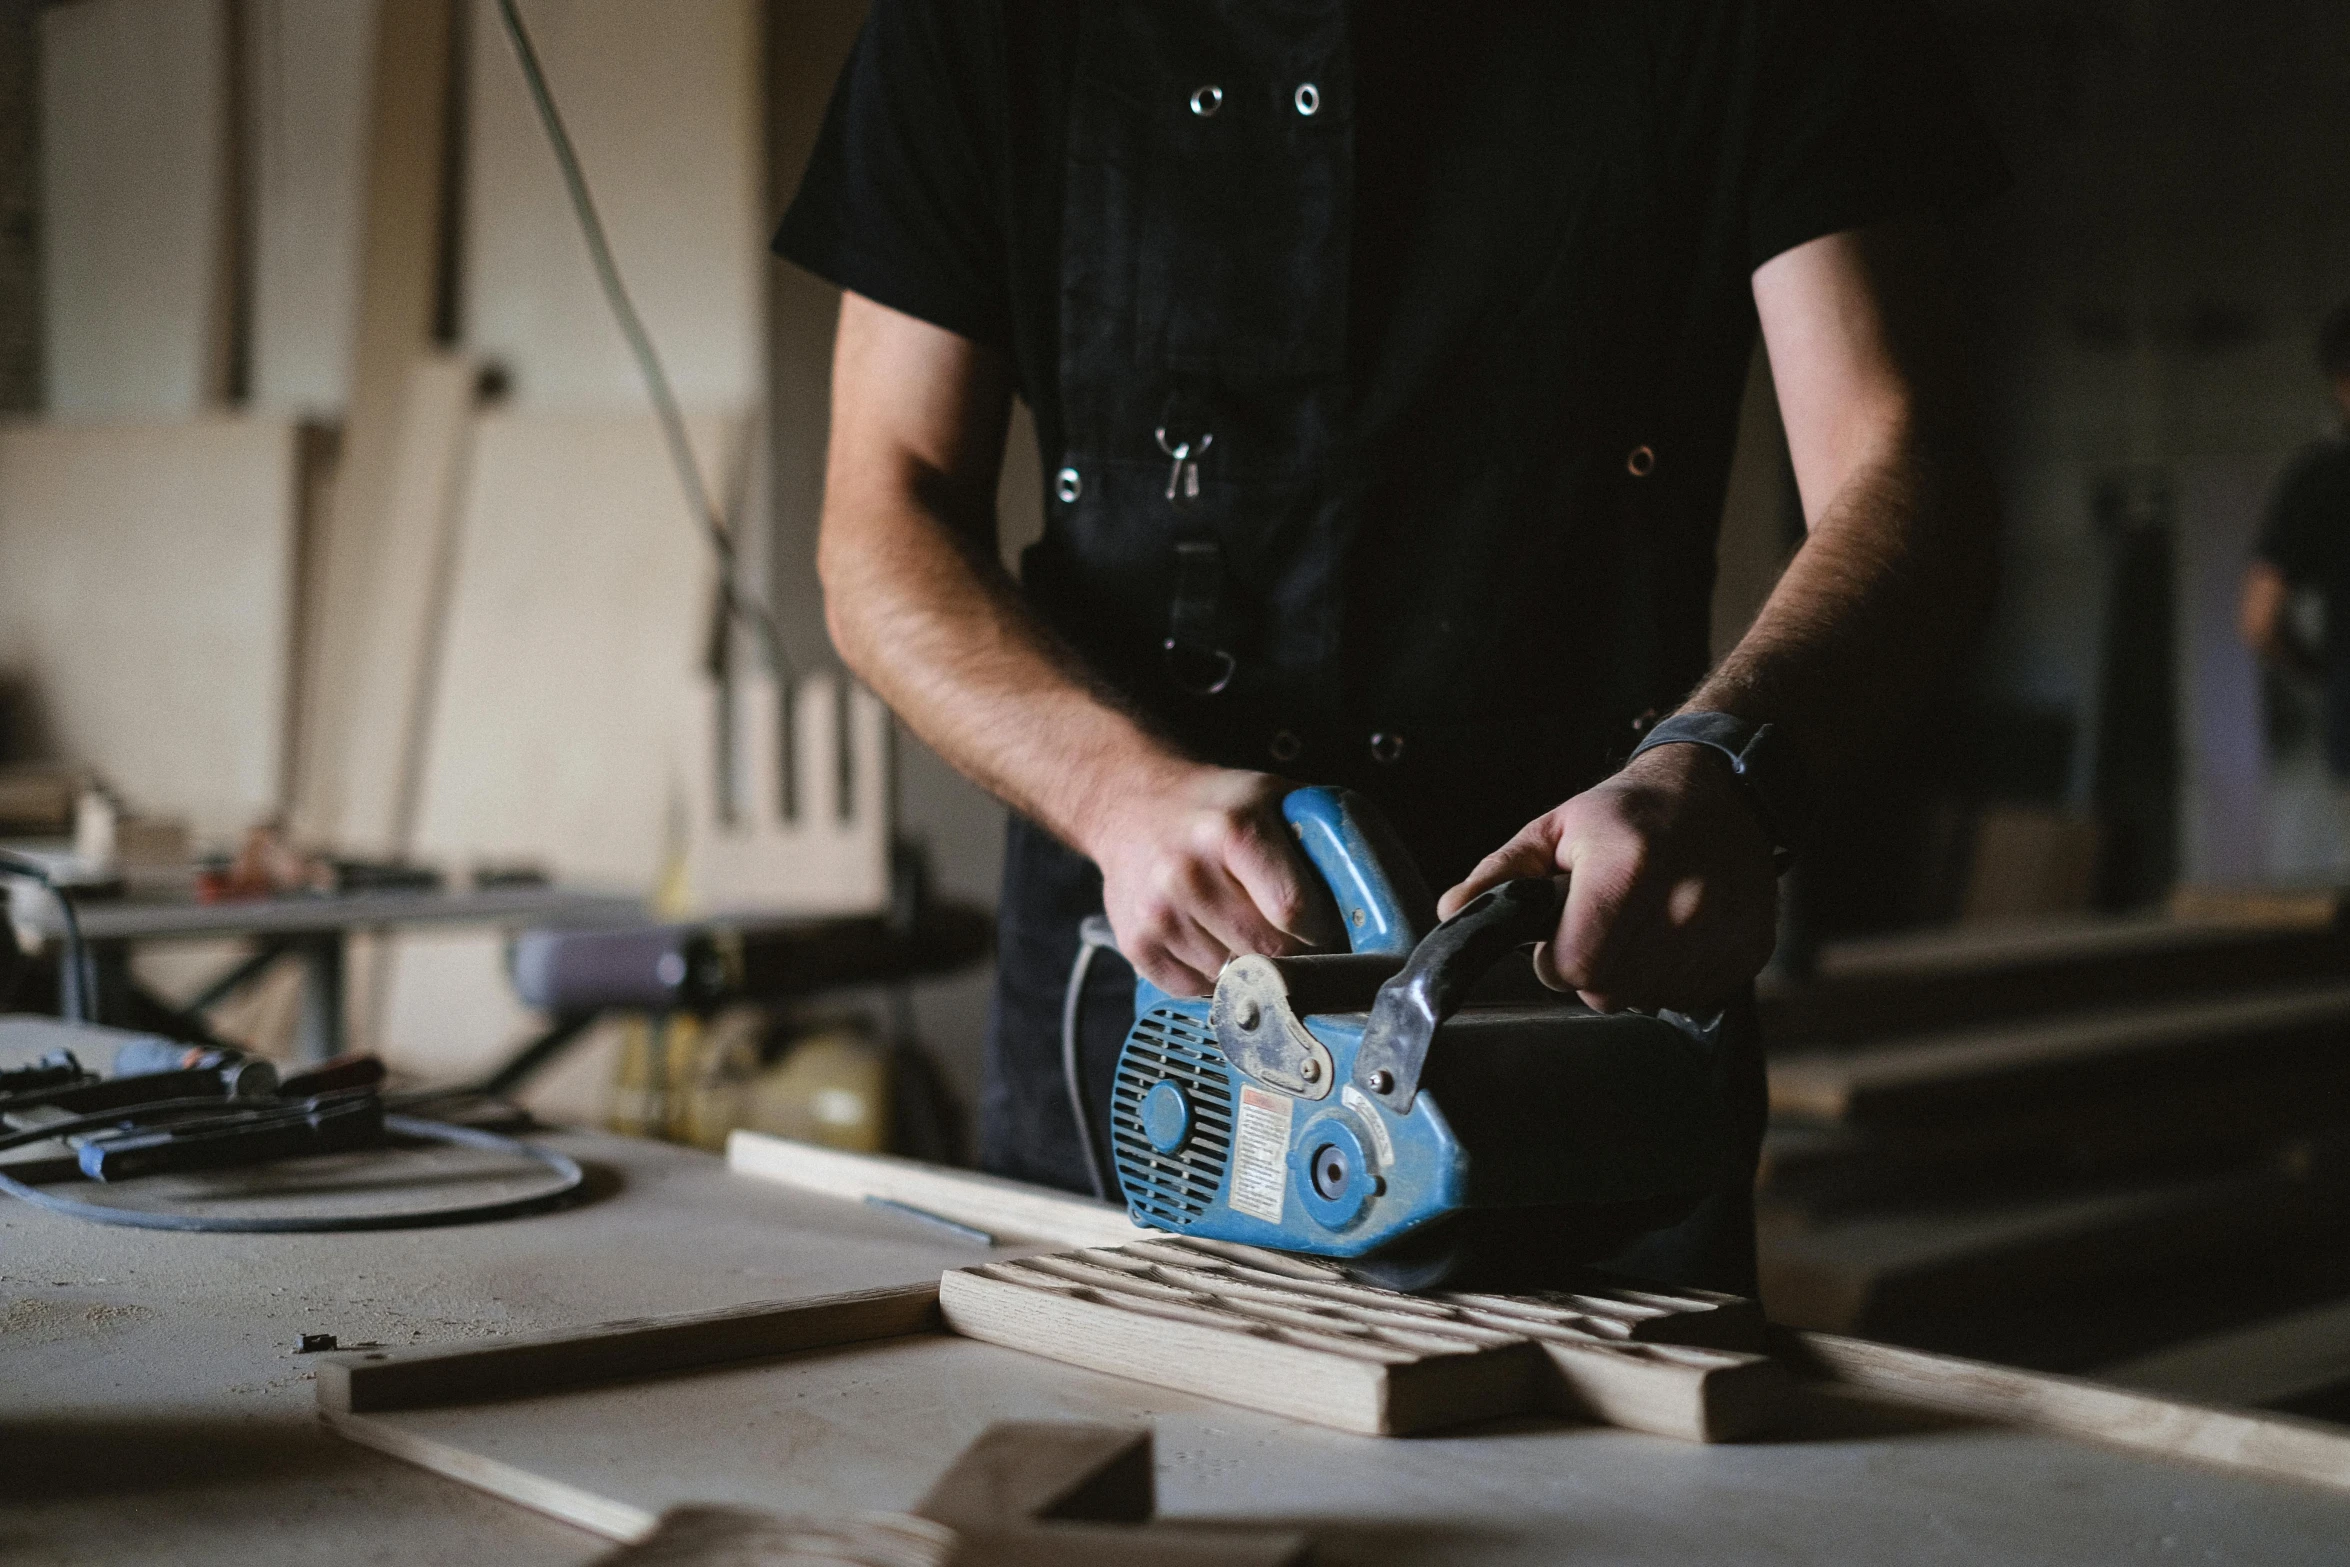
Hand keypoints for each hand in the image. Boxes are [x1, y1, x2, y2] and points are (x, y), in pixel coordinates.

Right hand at [1081, 765, 1344, 995]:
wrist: (1130, 801)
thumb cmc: (1215, 805)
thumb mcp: (1273, 797)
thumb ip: (1319, 842)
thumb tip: (1373, 906)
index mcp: (1233, 830)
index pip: (1295, 911)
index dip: (1321, 930)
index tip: (1326, 929)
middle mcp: (1189, 872)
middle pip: (1267, 953)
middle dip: (1292, 955)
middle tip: (1293, 939)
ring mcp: (1158, 911)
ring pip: (1233, 979)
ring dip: (1249, 968)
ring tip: (1243, 930)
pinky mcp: (1137, 942)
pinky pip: (1194, 990)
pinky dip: (1212, 978)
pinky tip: (1211, 940)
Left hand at [1437, 745, 1777, 1012]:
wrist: (1719, 793)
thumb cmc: (1629, 813)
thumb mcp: (1555, 830)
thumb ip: (1499, 876)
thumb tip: (1452, 913)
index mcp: (1626, 867)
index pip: (1573, 967)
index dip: (1553, 958)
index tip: (1560, 931)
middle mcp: (1682, 902)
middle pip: (1608, 991)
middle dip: (1591, 967)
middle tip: (1601, 924)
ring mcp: (1721, 929)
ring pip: (1648, 998)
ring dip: (1632, 973)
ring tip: (1639, 923)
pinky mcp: (1749, 949)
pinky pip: (1689, 997)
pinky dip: (1672, 976)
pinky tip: (1672, 934)